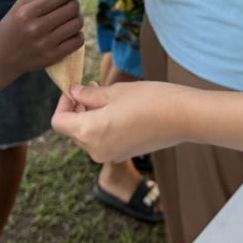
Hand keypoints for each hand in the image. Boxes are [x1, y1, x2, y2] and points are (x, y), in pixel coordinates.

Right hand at [0, 0, 84, 78]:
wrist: (1, 59)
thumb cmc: (11, 29)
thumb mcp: (19, 8)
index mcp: (28, 13)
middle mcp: (37, 28)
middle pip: (72, 9)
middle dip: (74, 4)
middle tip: (71, 6)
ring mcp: (46, 44)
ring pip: (77, 24)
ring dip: (77, 19)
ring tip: (71, 19)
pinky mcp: (52, 56)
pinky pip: (77, 41)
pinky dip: (78, 34)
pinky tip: (70, 33)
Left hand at [52, 81, 185, 163]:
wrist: (183, 118)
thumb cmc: (149, 100)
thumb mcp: (114, 92)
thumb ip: (89, 95)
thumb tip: (73, 93)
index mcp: (89, 133)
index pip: (59, 122)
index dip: (62, 103)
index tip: (74, 90)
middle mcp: (96, 150)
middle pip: (72, 130)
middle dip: (77, 109)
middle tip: (90, 87)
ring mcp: (110, 155)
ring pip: (87, 136)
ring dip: (90, 116)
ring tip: (105, 96)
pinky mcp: (123, 154)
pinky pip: (103, 141)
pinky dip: (103, 126)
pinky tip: (118, 110)